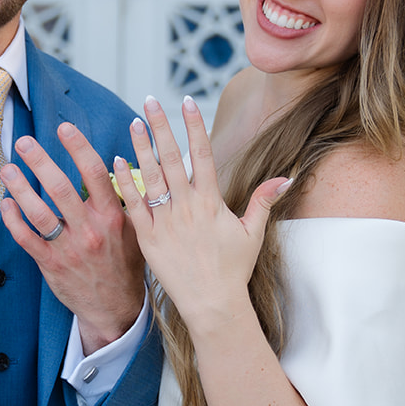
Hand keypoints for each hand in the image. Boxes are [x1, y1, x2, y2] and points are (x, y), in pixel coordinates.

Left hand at [0, 123, 146, 351]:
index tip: (64, 128)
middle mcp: (90, 230)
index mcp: (112, 216)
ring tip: (7, 168)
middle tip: (24, 142)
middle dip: (40, 162)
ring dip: (20, 188)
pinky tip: (6, 203)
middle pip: (61, 188)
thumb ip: (126, 198)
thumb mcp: (136, 229)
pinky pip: (27, 239)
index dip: (78, 147)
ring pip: (40, 213)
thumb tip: (118, 162)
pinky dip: (14, 221)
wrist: (116, 308)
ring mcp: (69, 248)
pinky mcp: (52, 265)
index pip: (95, 174)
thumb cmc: (124, 264)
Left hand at [113, 95, 289, 331]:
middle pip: (172, 157)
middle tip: (149, 100)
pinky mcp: (148, 238)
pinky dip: (126, 182)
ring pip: (151, 176)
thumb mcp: (253, 233)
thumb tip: (287, 177)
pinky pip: (134, 205)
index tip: (187, 101)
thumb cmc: (234, 270)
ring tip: (134, 121)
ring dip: (142, 146)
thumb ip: (264, 201)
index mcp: (211, 202)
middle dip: (161, 126)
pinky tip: (117, 160)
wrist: (212, 305)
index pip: (203, 153)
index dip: (195, 125)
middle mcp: (187, 207)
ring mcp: (166, 222)